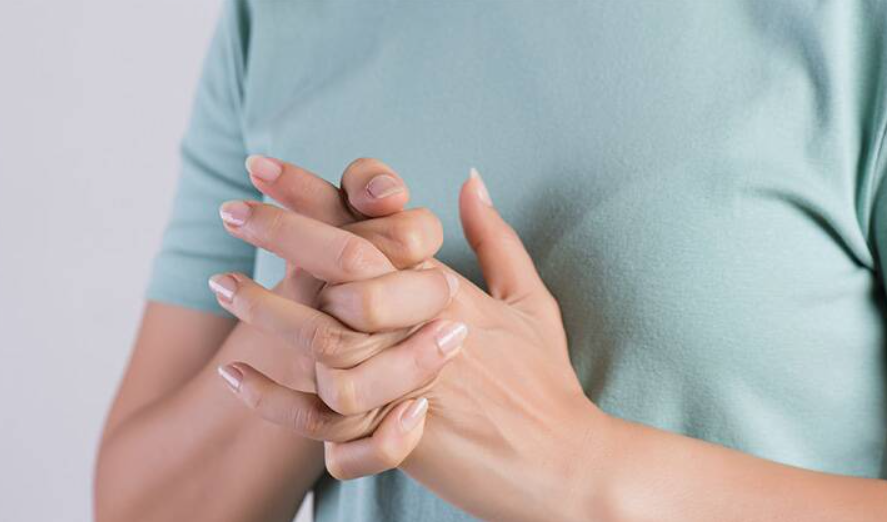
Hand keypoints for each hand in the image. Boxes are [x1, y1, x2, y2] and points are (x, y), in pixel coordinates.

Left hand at [219, 161, 603, 520]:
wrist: (565, 465)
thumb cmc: (547, 383)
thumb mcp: (530, 302)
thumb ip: (497, 239)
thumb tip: (471, 180)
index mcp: (450, 288)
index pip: (375, 225)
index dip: (316, 192)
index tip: (265, 167)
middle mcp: (425, 325)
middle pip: (341, 267)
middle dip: (280, 231)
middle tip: (231, 209)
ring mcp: (410, 381)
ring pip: (321, 339)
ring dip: (264, 310)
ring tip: (223, 285)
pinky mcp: (398, 434)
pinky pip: (320, 417)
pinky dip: (270, 398)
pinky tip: (236, 375)